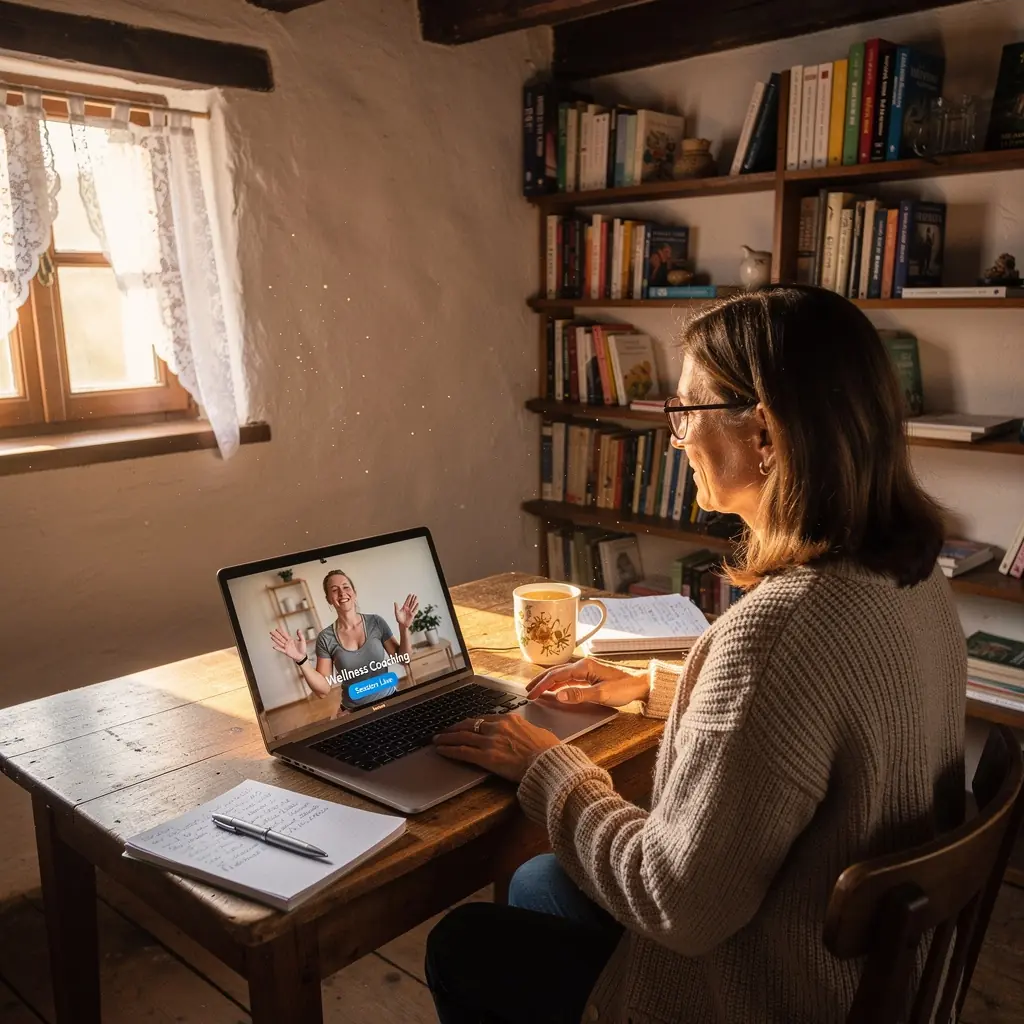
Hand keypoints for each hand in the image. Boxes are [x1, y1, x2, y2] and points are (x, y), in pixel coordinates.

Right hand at [270, 627, 306, 662]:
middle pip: (280, 638)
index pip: (284, 635)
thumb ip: (300, 635)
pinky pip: (281, 650)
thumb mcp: (302, 640)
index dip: (281, 632)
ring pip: (280, 643)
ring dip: (275, 640)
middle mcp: (287, 643)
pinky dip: (278, 648)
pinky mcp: (286, 652)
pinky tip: (274, 646)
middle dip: (276, 635)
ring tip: (271, 637)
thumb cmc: (302, 649)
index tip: (277, 628)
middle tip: (271, 631)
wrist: (302, 656)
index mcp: (290, 640)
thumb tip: (298, 629)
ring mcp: (286, 647)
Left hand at [395, 594, 418, 629]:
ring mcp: (410, 611)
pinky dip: (416, 607)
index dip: (408, 598)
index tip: (410, 594)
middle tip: (414, 595)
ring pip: (413, 605)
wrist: (402, 625)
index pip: (407, 601)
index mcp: (404, 608)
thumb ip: (396, 607)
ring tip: (416, 597)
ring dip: (415, 601)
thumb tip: (395, 602)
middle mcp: (407, 609)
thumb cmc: (399, 619)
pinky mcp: (412, 614)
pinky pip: (415, 610)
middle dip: (412, 598)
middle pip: (411, 602)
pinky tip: (417, 604)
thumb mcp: (397, 613)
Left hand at [433, 714, 558, 781]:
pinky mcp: (486, 757)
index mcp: (510, 720)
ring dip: (447, 738)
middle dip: (454, 727)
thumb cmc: (548, 751)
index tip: (464, 725)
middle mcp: (497, 727)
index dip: (471, 722)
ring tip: (437, 739)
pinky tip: (441, 750)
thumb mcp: (540, 734)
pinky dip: (450, 750)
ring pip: (462, 736)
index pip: (484, 718)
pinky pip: (463, 752)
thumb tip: (530, 734)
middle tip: (444, 730)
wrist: (548, 763)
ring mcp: (490, 741)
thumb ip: (528, 731)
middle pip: (469, 724)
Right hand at [527, 657, 648, 707]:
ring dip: (547, 682)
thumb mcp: (601, 694)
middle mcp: (582, 666)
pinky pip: (568, 680)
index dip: (542, 685)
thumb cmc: (624, 688)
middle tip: (527, 691)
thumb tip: (558, 696)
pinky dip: (558, 685)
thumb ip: (578, 695)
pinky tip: (554, 691)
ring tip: (536, 690)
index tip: (531, 694)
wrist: (639, 686)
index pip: (556, 675)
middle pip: (555, 672)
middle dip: (540, 681)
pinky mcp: (589, 677)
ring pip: (561, 675)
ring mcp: (585, 671)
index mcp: (583, 667)